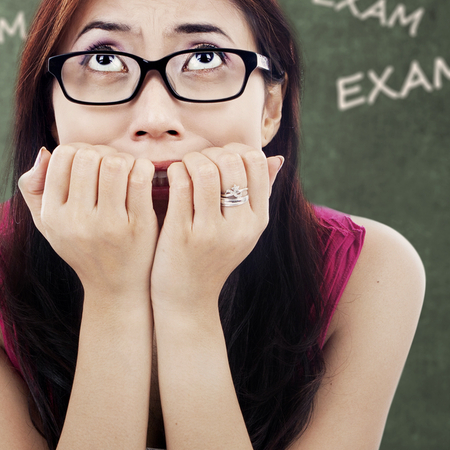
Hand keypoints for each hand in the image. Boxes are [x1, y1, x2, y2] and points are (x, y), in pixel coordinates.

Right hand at [17, 144, 158, 302]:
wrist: (114, 288)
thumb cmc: (80, 246)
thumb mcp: (46, 223)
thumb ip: (34, 187)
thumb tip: (44, 152)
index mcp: (53, 215)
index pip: (62, 156)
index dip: (78, 150)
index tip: (89, 163)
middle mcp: (77, 221)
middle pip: (88, 156)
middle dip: (102, 152)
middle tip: (110, 164)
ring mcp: (108, 225)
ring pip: (115, 163)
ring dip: (123, 159)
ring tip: (125, 170)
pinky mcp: (138, 227)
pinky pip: (140, 177)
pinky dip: (143, 167)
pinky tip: (141, 175)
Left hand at [149, 145, 284, 315]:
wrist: (188, 300)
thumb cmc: (213, 257)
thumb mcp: (244, 230)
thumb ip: (259, 194)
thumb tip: (276, 158)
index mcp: (257, 221)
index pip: (257, 162)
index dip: (235, 150)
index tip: (219, 157)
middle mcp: (239, 227)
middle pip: (231, 162)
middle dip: (210, 153)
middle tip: (197, 161)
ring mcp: (211, 232)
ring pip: (205, 170)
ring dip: (190, 159)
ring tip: (184, 167)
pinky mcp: (182, 235)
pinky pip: (181, 184)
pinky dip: (175, 171)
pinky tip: (172, 177)